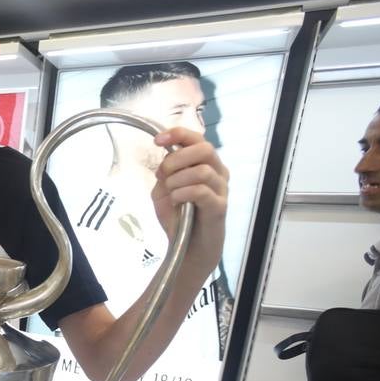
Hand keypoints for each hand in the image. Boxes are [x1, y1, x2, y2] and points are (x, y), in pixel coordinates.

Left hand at [150, 127, 228, 262]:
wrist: (187, 246)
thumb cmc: (178, 216)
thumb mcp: (164, 190)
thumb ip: (165, 173)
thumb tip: (166, 158)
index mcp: (204, 164)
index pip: (196, 138)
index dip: (178, 134)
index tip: (158, 140)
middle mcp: (217, 172)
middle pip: (205, 148)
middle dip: (177, 158)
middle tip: (163, 174)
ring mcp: (221, 189)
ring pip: (203, 170)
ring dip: (178, 180)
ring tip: (171, 193)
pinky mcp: (219, 206)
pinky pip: (201, 191)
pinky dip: (183, 193)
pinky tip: (176, 201)